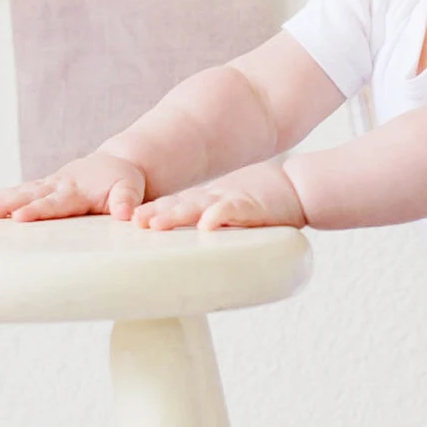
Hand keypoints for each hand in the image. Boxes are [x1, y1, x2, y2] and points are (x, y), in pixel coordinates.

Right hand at [0, 150, 145, 221]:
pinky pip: (18, 191)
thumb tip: (125, 214)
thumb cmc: (124, 182)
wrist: (116, 164)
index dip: (37, 210)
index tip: (19, 217)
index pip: (55, 203)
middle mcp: (58, 185)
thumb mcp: (130, 189)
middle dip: (7, 204)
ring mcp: (48, 185)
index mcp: (77, 190)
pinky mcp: (42, 187)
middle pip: (29, 195)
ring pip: (19, 191)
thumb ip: (126, 200)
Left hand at [130, 162, 306, 231]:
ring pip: (198, 207)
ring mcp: (231, 201)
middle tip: (134, 222)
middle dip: (155, 213)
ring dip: (176, 215)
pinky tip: (207, 224)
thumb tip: (187, 239)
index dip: (152, 212)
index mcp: (207, 203)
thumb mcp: (228, 211)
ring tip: (155, 223)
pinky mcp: (252, 207)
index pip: (174, 206)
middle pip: (179, 205)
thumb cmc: (262, 203)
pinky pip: (233, 211)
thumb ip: (209, 221)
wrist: (296, 187)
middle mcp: (214, 201)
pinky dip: (219, 216)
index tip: (129, 222)